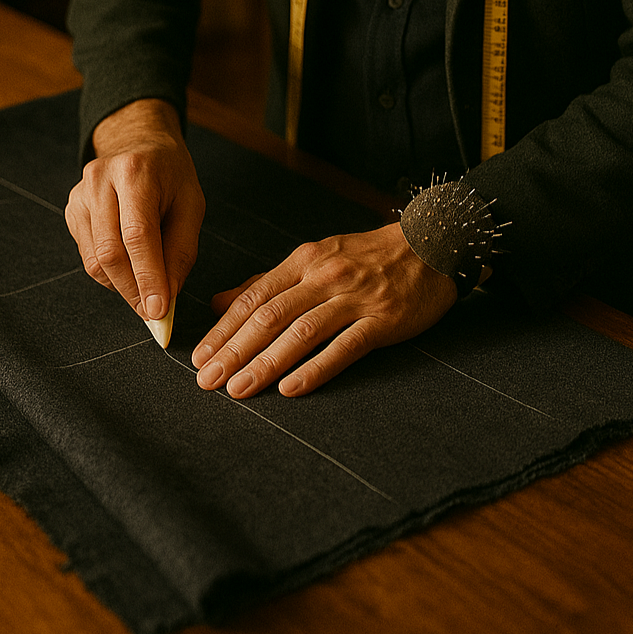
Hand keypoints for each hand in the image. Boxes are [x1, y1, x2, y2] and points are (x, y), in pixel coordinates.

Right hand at [65, 99, 205, 320]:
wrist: (139, 143)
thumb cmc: (171, 176)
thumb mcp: (192, 205)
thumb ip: (181, 251)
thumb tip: (166, 296)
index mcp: (136, 172)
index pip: (137, 235)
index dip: (147, 277)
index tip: (158, 311)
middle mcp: (99, 180)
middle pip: (110, 252)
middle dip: (133, 290)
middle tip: (153, 314)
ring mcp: (79, 195)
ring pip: (95, 260)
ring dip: (122, 286)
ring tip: (147, 290)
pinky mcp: (71, 210)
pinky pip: (88, 255)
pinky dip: (110, 273)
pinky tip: (130, 267)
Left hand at [191, 223, 457, 397]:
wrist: (433, 244)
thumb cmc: (370, 256)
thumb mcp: (316, 258)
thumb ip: (268, 282)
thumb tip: (220, 302)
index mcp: (304, 261)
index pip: (254, 297)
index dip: (224, 329)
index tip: (199, 356)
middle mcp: (324, 277)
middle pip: (269, 316)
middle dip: (234, 350)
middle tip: (206, 380)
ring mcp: (355, 298)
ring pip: (301, 333)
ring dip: (265, 363)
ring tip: (238, 389)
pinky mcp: (382, 319)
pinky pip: (344, 347)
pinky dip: (315, 368)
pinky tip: (291, 388)